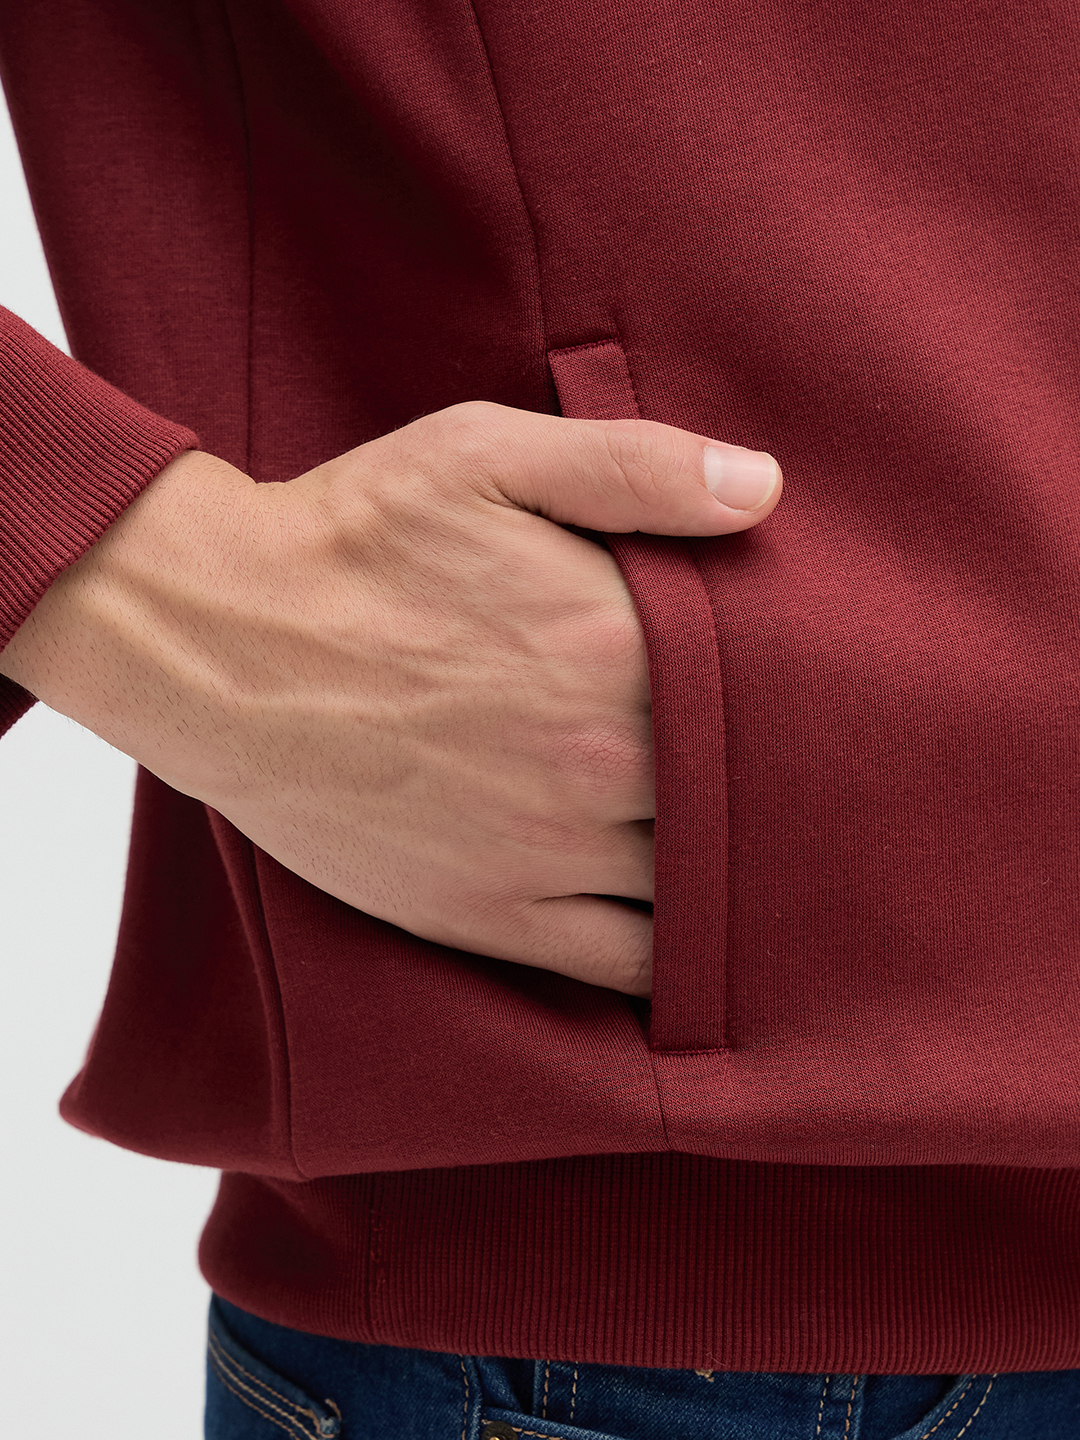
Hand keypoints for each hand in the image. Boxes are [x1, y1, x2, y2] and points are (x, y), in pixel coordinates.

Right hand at [0, 401, 780, 994]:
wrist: (216, 643)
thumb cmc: (351, 541)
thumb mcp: (483, 457)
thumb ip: (633, 469)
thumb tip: (764, 486)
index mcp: (611, 648)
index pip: (766, 694)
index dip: (808, 700)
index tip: (830, 696)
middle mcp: (596, 763)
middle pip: (743, 798)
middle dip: (781, 789)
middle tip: (821, 782)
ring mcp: (547, 852)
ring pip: (700, 889)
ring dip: (741, 875)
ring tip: (771, 856)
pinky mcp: (492, 915)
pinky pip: (626, 964)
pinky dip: (676, 956)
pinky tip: (698, 934)